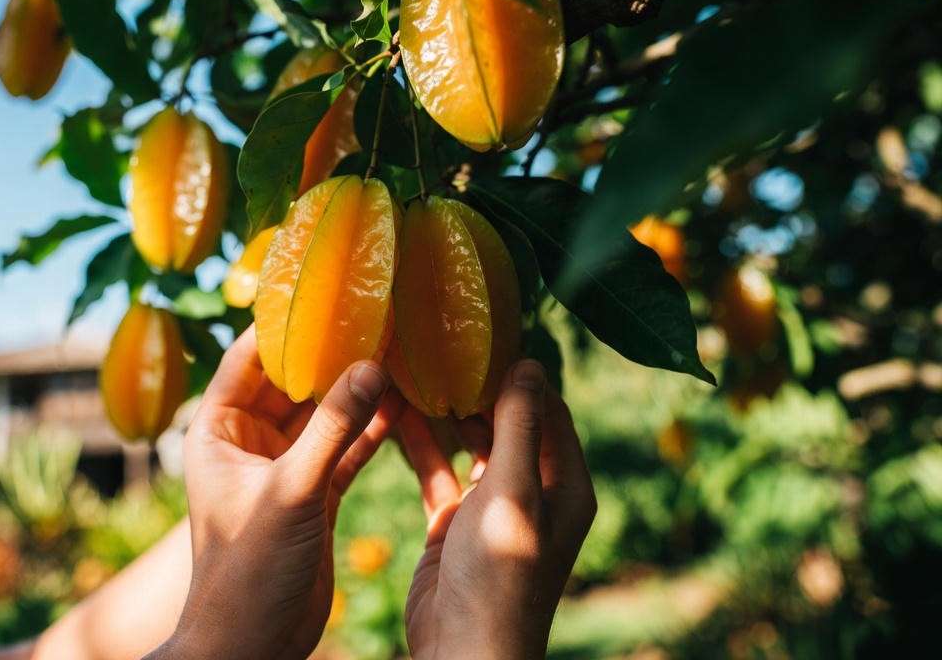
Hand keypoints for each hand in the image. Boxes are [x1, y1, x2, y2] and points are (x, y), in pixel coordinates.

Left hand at [148, 326, 394, 659]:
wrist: (251, 645)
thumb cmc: (248, 572)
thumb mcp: (292, 493)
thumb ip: (332, 428)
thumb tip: (371, 366)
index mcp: (216, 430)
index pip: (249, 356)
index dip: (287, 323)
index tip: (329, 289)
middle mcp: (247, 440)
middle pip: (291, 379)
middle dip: (332, 352)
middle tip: (378, 314)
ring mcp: (282, 466)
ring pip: (323, 413)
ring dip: (356, 390)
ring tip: (400, 350)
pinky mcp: (312, 492)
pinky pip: (343, 446)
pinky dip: (371, 429)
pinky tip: (406, 403)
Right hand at [396, 360, 595, 659]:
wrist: (462, 651)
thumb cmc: (498, 576)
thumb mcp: (513, 493)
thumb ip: (519, 428)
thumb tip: (528, 363)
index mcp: (565, 483)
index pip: (548, 408)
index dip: (521, 371)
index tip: (485, 333)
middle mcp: (534, 491)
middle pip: (507, 421)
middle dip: (478, 386)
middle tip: (440, 343)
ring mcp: (492, 508)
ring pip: (469, 444)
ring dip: (446, 412)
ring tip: (414, 367)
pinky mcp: (455, 524)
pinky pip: (439, 472)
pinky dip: (421, 444)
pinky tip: (395, 414)